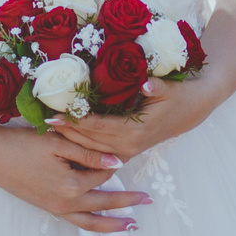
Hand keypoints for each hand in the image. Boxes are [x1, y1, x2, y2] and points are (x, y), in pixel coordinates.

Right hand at [0, 120, 150, 233]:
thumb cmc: (22, 144)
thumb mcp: (58, 142)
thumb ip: (89, 153)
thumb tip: (118, 163)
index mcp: (72, 186)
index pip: (103, 174)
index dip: (112, 160)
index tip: (124, 148)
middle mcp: (66, 203)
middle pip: (104, 203)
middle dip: (127, 203)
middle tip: (148, 201)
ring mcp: (56, 208)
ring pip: (91, 221)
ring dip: (113, 223)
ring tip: (132, 225)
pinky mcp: (47, 208)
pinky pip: (76, 221)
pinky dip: (93, 223)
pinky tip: (100, 221)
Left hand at [47, 78, 205, 164]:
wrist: (192, 110)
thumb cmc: (179, 96)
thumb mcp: (169, 88)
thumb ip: (156, 87)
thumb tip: (146, 83)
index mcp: (135, 131)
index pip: (97, 127)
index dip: (75, 121)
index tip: (54, 115)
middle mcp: (129, 146)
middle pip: (89, 142)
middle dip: (66, 132)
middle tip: (43, 122)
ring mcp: (128, 151)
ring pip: (92, 150)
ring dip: (71, 140)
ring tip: (50, 130)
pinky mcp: (127, 150)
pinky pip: (100, 152)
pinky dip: (83, 146)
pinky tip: (67, 140)